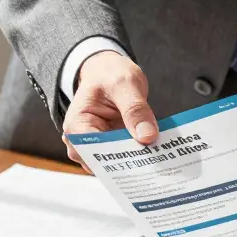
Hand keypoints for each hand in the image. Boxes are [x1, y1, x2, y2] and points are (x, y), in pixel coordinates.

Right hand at [62, 51, 157, 168]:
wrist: (109, 71)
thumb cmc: (110, 74)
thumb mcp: (125, 83)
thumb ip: (135, 109)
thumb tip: (147, 136)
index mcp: (77, 125)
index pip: (95, 152)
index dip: (119, 158)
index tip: (144, 159)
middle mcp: (81, 142)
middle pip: (105, 163)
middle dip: (130, 163)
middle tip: (159, 162)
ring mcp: (96, 147)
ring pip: (116, 164)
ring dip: (136, 162)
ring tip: (160, 158)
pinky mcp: (111, 147)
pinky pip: (124, 158)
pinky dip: (138, 155)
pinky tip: (156, 152)